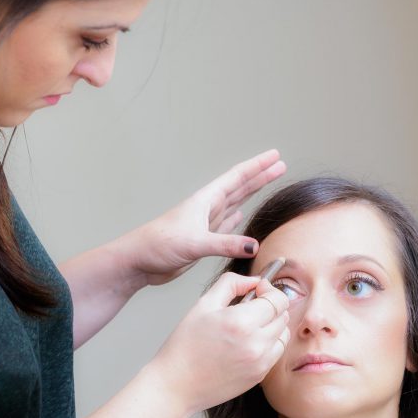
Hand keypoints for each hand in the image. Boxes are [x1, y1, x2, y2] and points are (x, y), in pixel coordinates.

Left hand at [126, 149, 285, 285]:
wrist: (138, 262)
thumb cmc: (158, 246)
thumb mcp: (195, 243)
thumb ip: (225, 244)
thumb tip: (254, 246)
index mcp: (205, 201)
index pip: (237, 178)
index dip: (257, 166)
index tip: (275, 156)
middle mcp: (206, 209)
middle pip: (239, 187)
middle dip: (260, 176)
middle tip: (279, 165)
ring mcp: (204, 224)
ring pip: (234, 203)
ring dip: (251, 194)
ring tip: (266, 182)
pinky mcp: (202, 240)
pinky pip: (225, 225)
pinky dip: (236, 219)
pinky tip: (240, 215)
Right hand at [148, 274, 291, 414]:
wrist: (176, 385)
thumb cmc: (184, 346)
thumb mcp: (203, 304)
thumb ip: (231, 284)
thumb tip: (254, 280)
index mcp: (241, 322)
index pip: (277, 299)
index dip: (270, 290)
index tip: (258, 289)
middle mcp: (256, 343)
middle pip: (283, 315)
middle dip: (271, 306)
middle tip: (250, 307)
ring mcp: (260, 362)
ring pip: (283, 334)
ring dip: (272, 325)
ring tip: (249, 325)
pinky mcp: (259, 376)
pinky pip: (276, 352)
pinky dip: (268, 343)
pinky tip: (248, 342)